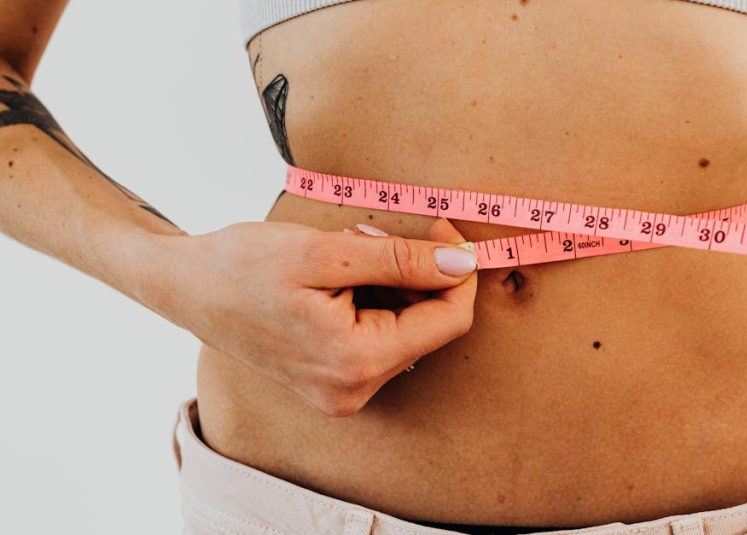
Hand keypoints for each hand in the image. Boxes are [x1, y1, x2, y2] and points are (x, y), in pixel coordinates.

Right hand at [153, 217, 477, 415]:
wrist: (182, 287)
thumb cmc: (241, 265)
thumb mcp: (326, 251)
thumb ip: (401, 260)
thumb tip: (464, 264)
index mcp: (354, 362)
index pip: (447, 322)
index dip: (457, 271)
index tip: (443, 229)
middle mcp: (353, 390)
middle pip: (428, 327)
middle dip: (417, 273)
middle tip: (374, 233)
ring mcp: (342, 390)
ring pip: (406, 329)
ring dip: (393, 283)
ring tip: (347, 252)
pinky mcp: (333, 381)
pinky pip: (380, 336)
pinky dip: (375, 299)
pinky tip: (341, 275)